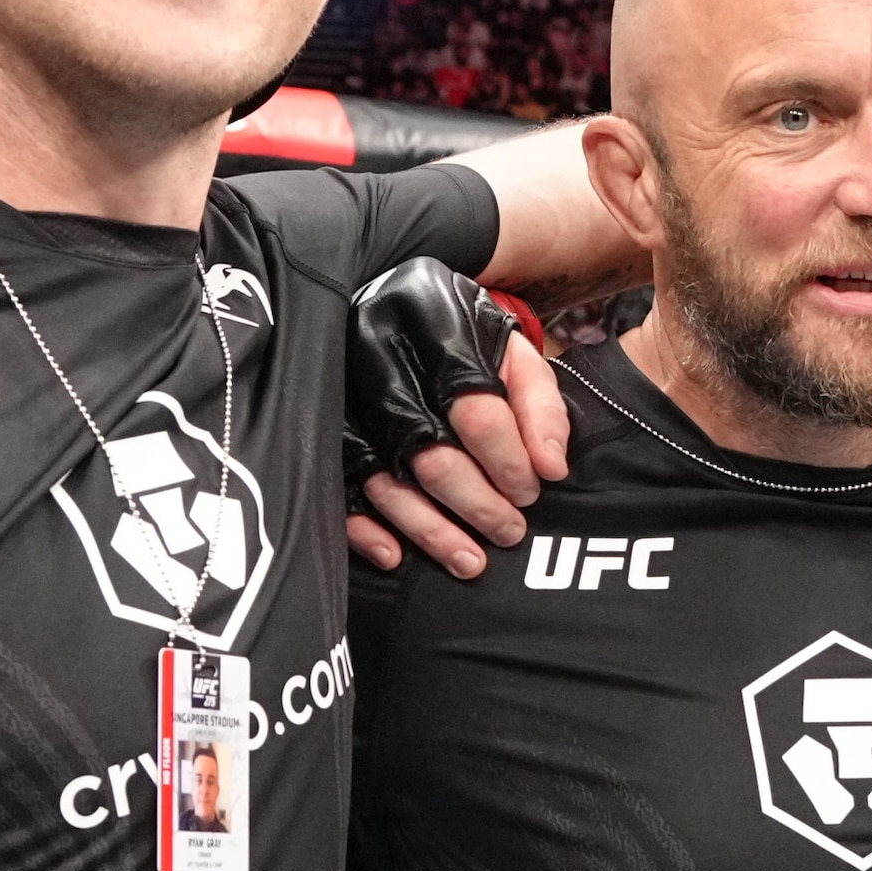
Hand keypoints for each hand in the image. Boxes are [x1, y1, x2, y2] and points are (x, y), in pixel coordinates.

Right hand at [341, 261, 573, 577]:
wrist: (395, 309)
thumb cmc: (465, 339)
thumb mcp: (513, 352)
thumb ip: (541, 406)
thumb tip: (551, 468)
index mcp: (434, 327)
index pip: (477, 410)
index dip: (509, 461)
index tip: (532, 490)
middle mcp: (379, 358)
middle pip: (430, 452)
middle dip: (478, 504)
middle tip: (510, 531)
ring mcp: (341, 396)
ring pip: (387, 481)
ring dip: (433, 532)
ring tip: (472, 561)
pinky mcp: (320, 429)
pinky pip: (338, 489)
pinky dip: (365, 530)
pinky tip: (396, 556)